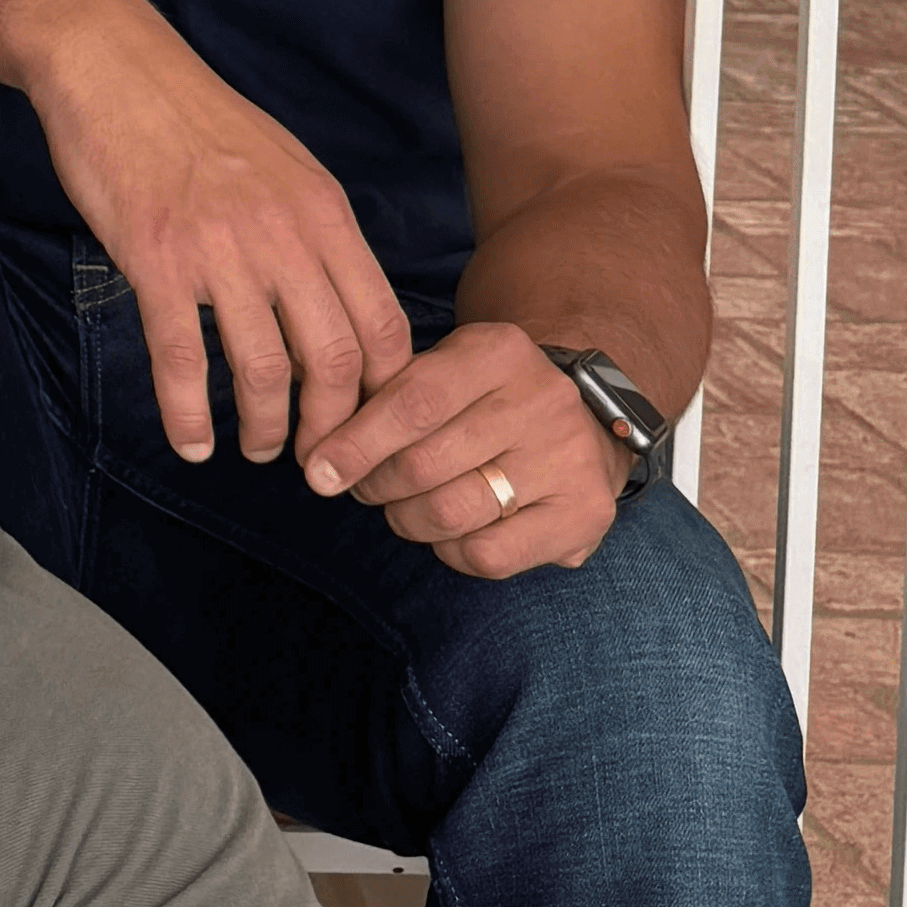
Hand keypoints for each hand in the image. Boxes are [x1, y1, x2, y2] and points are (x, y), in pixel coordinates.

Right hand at [24, 0, 414, 465]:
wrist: (113, 67)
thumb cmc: (194, 120)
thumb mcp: (282, 165)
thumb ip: (314, 232)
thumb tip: (338, 304)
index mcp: (323, 213)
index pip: (381, 324)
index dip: (383, 392)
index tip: (367, 425)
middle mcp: (283, 235)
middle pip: (332, 358)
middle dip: (331, 427)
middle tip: (317, 461)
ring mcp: (218, 249)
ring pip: (263, 367)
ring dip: (265, 427)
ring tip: (258, 451)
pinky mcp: (154, 258)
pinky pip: (180, 358)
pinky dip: (188, 415)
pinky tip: (191, 443)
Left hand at [302, 321, 629, 573]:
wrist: (589, 421)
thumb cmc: (487, 399)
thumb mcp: (444, 370)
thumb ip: (385, 397)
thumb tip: (319, 456)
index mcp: (498, 352)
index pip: (411, 402)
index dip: (354, 443)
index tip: (317, 470)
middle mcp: (542, 401)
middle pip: (424, 464)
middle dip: (375, 485)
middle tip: (363, 488)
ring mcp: (569, 459)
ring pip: (451, 512)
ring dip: (407, 520)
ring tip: (403, 509)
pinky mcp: (585, 515)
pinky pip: (488, 554)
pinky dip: (451, 551)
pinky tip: (449, 535)